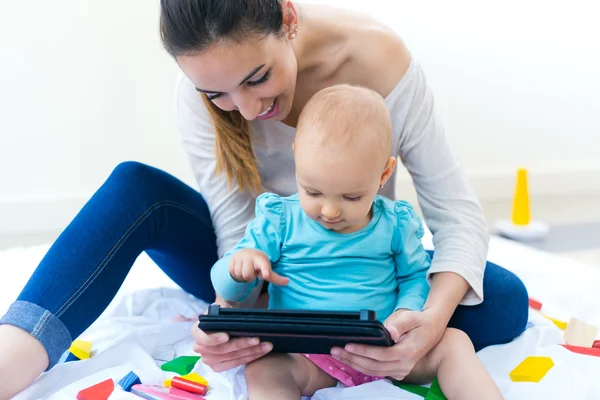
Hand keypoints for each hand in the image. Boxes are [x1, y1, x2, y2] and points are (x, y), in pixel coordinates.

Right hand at [191, 298, 272, 371]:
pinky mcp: (219, 367)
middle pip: (222, 350)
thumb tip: (229, 313)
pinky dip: (251, 357)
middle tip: (258, 339)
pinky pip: (236, 363)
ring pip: (232, 357)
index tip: (227, 336)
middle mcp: (200, 348)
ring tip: (266, 345)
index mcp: (196, 332)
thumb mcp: (220, 309)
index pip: (203, 339)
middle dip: (242, 344)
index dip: (214, 339)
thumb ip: (221, 312)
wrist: (224, 321)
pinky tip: (261, 352)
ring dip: (251, 352)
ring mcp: (209, 360)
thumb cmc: (222, 314)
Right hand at [229, 249, 288, 285]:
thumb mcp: (266, 268)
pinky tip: (239, 268)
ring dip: (242, 276)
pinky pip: (232, 272)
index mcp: (261, 259)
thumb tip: (288, 282)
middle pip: (247, 275)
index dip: (265, 270)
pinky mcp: (231, 259)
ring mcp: (239, 257)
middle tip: (252, 272)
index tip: (266, 275)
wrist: (245, 253)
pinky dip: (236, 274)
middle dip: (250, 277)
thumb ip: (275, 277)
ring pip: (239, 275)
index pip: (263, 265)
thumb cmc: (259, 263)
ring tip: (246, 270)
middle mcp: (249, 256)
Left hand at [330, 308, 444, 379]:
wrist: (432, 330)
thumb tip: (390, 332)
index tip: (348, 345)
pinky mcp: (397, 371)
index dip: (363, 351)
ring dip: (354, 363)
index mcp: (407, 353)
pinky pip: (377, 371)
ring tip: (338, 355)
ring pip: (373, 371)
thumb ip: (400, 323)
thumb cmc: (420, 322)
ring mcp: (401, 371)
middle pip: (373, 366)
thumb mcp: (412, 317)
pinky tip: (350, 359)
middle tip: (335, 350)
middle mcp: (404, 365)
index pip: (381, 355)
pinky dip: (362, 366)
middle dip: (352, 358)